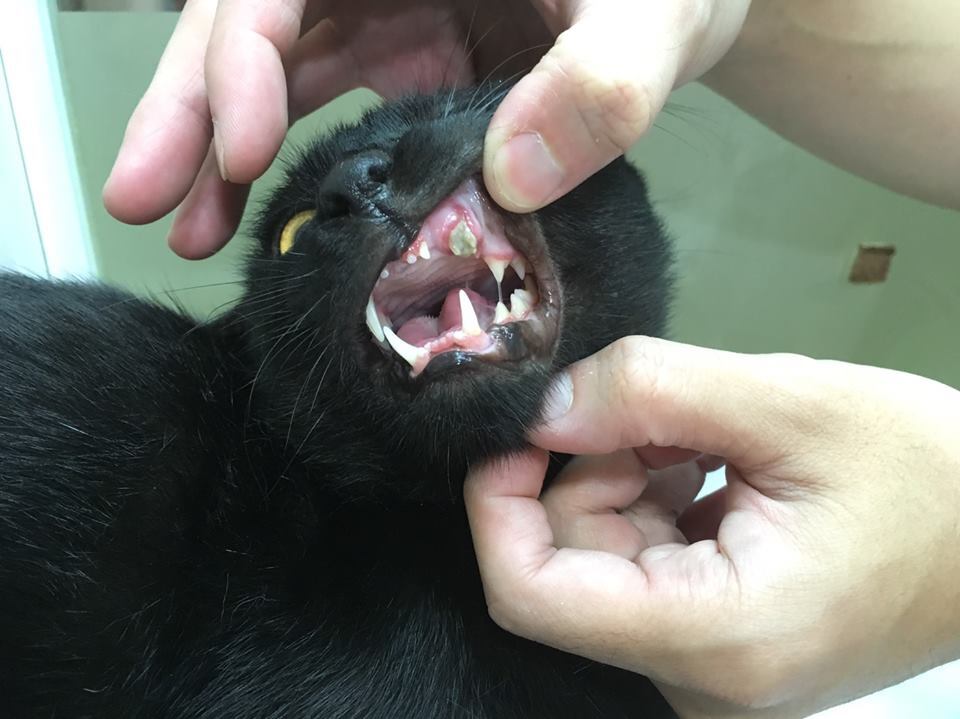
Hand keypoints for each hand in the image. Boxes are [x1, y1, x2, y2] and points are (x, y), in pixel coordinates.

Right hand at [103, 0, 749, 258]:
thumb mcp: (653, 12)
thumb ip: (604, 80)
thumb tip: (513, 180)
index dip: (241, 55)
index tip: (239, 149)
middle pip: (247, 19)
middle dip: (187, 106)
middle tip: (140, 198)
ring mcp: (383, 10)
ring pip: (269, 67)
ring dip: (217, 148)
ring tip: (182, 228)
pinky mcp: (400, 59)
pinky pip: (318, 104)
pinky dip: (280, 159)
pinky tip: (253, 215)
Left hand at [465, 337, 959, 717]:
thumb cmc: (932, 473)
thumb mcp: (790, 402)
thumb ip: (651, 390)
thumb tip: (543, 406)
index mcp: (715, 637)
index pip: (530, 593)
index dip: (498, 502)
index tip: (522, 427)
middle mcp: (698, 676)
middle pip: (566, 561)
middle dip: (590, 469)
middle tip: (666, 413)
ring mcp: (706, 666)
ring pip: (598, 554)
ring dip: (627, 476)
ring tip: (708, 438)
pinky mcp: (717, 641)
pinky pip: (639, 562)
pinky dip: (652, 497)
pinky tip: (711, 465)